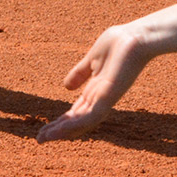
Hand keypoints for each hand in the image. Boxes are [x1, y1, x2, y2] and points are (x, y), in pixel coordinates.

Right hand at [38, 24, 154, 141]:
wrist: (137, 36)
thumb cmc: (120, 43)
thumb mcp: (92, 59)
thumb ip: (80, 73)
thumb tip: (65, 86)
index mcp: (96, 89)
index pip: (77, 110)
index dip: (61, 120)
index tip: (45, 128)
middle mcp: (101, 97)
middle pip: (77, 119)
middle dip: (58, 130)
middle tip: (39, 139)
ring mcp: (105, 98)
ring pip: (81, 122)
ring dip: (62, 131)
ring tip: (43, 138)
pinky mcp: (109, 96)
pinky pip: (89, 116)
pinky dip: (73, 125)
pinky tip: (58, 131)